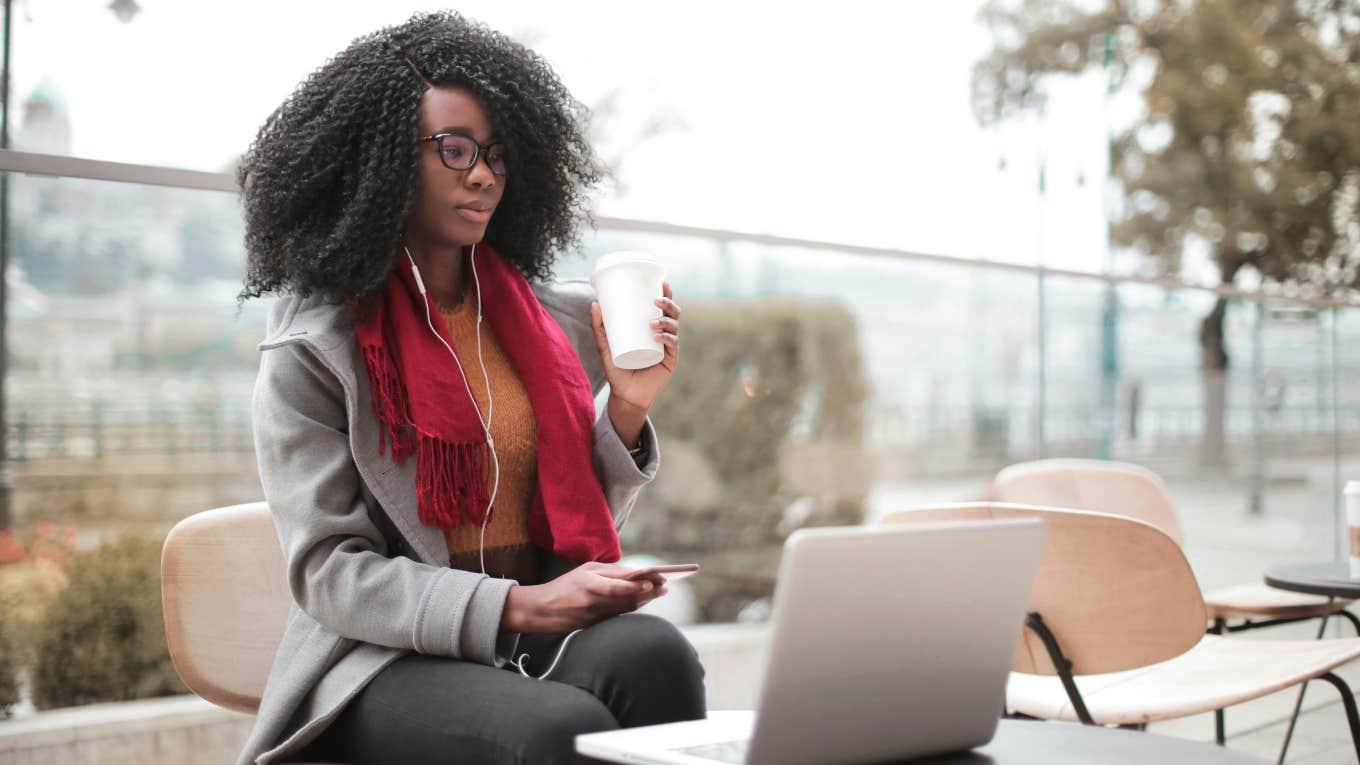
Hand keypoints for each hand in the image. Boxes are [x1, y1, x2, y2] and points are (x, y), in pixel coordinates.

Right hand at [500, 562, 668, 633]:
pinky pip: (618, 616)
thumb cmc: (565, 586)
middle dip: (648, 593)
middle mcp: (592, 600)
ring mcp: (593, 616)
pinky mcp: (593, 626)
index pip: (617, 585)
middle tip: (665, 587)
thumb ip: (609, 572)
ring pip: (625, 609)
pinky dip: (632, 608)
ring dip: (644, 601)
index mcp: (588, 583)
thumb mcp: (584, 571)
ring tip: (659, 592)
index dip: (637, 585)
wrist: (540, 610)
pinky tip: (643, 601)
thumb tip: (635, 573)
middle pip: (626, 598)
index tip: (655, 581)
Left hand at [590, 282, 680, 415]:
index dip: (667, 294)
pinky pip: (672, 347)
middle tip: (655, 301)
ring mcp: (668, 349)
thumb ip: (599, 327)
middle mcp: (664, 336)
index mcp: (653, 328)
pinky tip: (658, 336)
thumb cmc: (617, 369)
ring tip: (651, 322)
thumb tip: (595, 303)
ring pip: (674, 328)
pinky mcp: (670, 362)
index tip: (662, 282)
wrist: (624, 395)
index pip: (663, 308)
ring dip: (665, 321)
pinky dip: (667, 339)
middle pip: (673, 314)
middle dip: (668, 304)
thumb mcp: (606, 346)